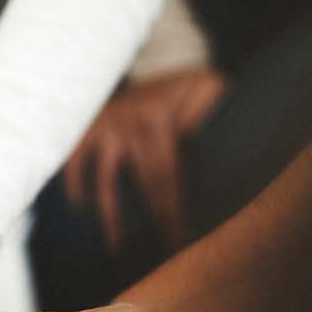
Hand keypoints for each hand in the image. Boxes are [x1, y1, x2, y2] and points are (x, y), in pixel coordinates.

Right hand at [64, 67, 225, 252]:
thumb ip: (215, 116)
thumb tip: (236, 148)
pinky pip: (77, 159)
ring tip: (116, 247)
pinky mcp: (90, 126)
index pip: (171, 177)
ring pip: (108, 179)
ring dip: (111, 216)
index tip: (184, 241)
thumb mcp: (210, 88)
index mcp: (163, 122)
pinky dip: (76, 181)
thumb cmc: (189, 84)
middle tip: (165, 254)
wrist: (158, 57)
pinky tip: (80, 205)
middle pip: (146, 185)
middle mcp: (132, 125)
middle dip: (158, 221)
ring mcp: (108, 126)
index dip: (176, 211)